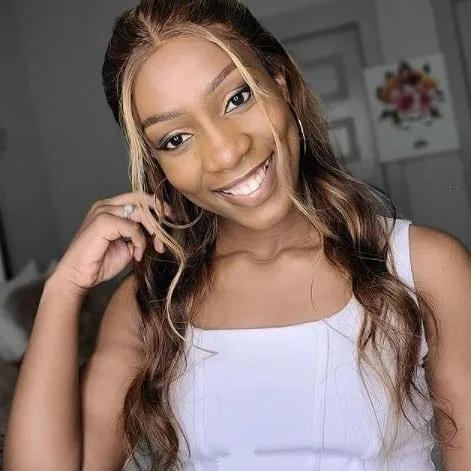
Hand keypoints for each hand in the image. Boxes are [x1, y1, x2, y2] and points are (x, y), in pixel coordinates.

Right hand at [50, 192, 170, 294]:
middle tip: (169, 231)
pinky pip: (132, 227)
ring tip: (153, 249)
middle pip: (142, 200)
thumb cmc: (100, 262)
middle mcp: (106, 205)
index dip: (158, 206)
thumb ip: (140, 234)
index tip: (171, 219)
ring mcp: (103, 211)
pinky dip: (139, 241)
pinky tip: (136, 254)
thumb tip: (159, 232)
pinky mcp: (102, 222)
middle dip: (160, 214)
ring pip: (140, 213)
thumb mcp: (128, 246)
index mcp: (111, 207)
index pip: (139, 197)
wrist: (78, 277)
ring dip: (152, 232)